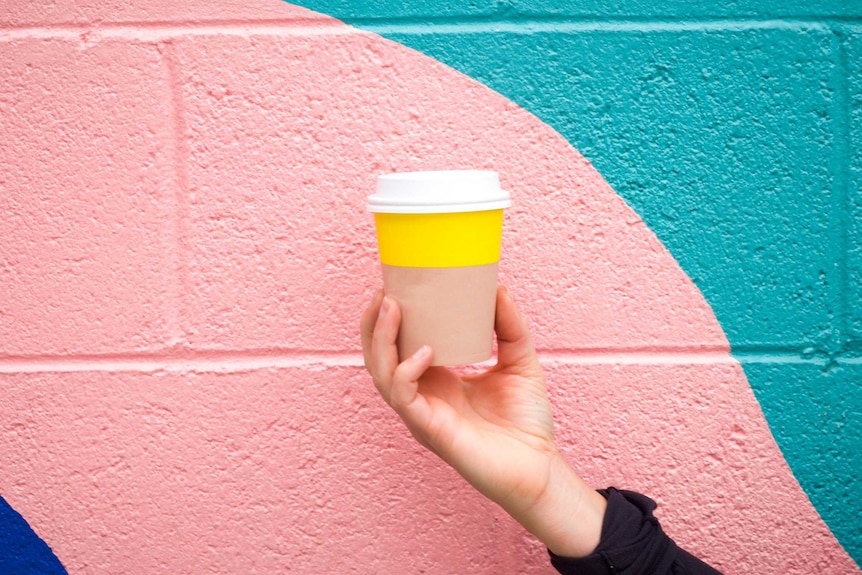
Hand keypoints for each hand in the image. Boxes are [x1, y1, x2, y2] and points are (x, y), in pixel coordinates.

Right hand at [360, 286, 605, 556]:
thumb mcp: (520, 361)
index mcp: (435, 380)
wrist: (540, 467)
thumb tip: (498, 287)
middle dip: (374, 324)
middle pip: (378, 358)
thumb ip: (509, 327)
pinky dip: (407, 371)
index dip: (387, 319)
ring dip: (381, 339)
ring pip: (382, 374)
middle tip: (383, 292)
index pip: (398, 346)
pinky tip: (424, 352)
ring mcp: (421, 413)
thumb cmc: (527, 422)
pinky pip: (404, 397)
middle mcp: (422, 395)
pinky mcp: (430, 429)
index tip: (394, 285)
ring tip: (391, 308)